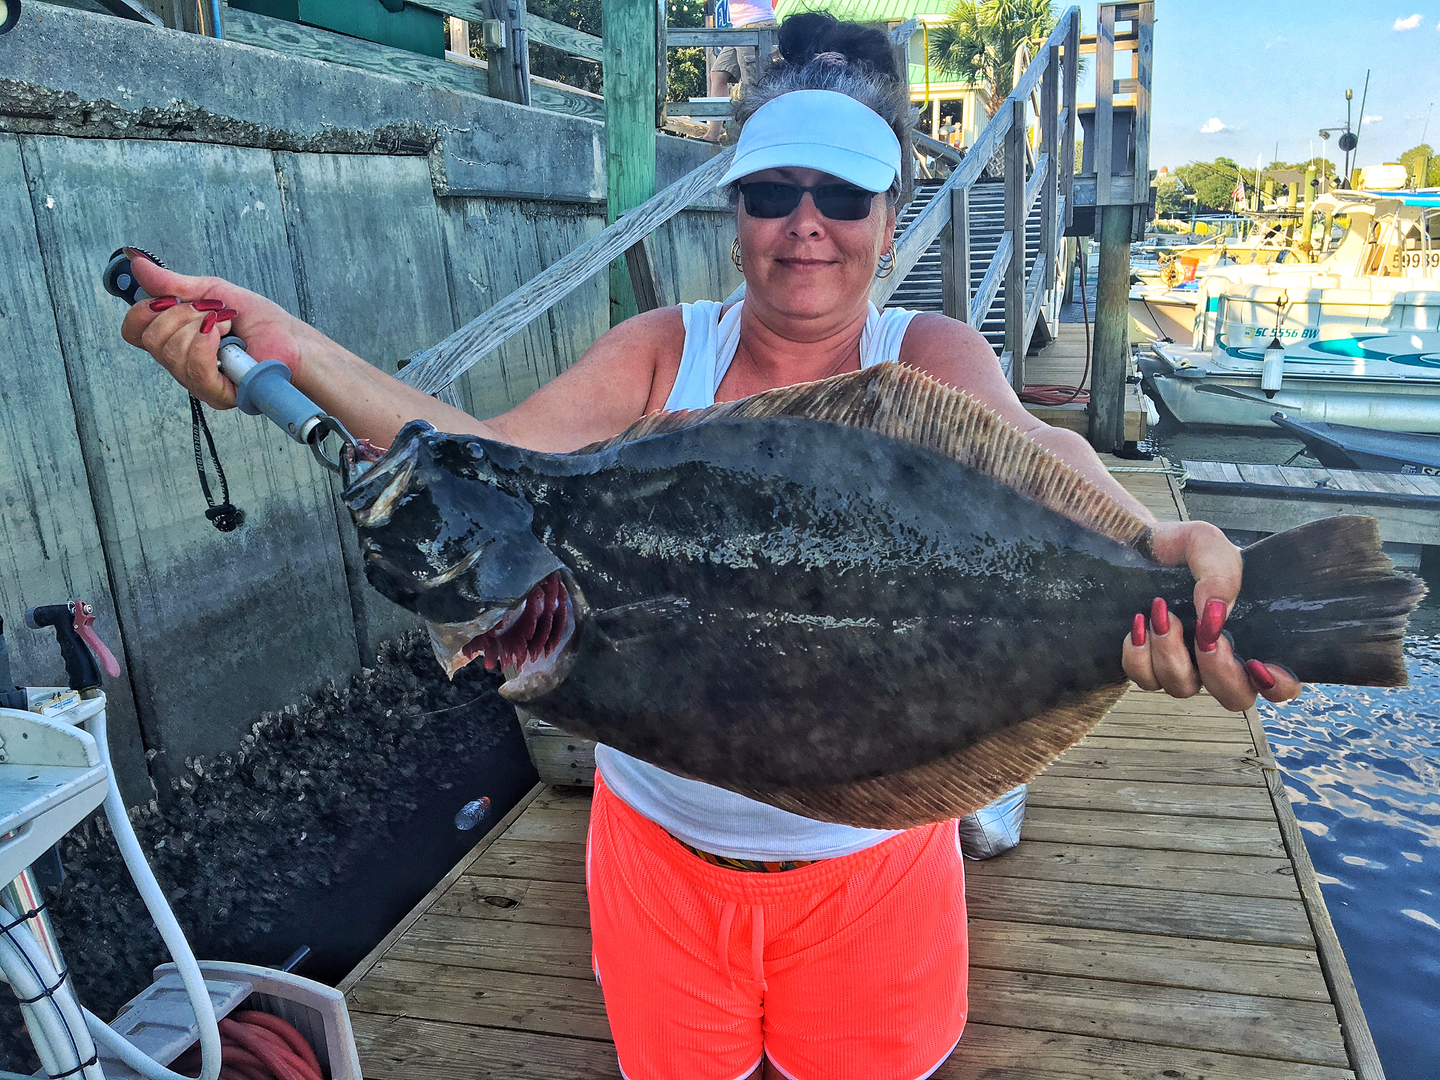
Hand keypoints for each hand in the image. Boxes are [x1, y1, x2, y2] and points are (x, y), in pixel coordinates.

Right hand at [119, 250, 308, 409]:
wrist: (291, 340)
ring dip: (201, 328)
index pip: (133, 332)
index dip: (143, 311)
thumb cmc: (259, 322)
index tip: (170, 299)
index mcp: (175, 340)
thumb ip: (173, 283)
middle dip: (181, 315)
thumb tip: (137, 263)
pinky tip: (224, 337)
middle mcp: (180, 364)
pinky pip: (195, 369)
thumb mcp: (212, 292)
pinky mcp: (217, 394)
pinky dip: (207, 345)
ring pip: (171, 353)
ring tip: (225, 325)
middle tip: (212, 312)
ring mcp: (197, 382)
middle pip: (151, 340)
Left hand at [1122, 520, 1302, 710]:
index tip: (1260, 665)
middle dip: (1221, 673)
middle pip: (1235, 698)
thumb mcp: (1207, 544)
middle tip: (1207, 638)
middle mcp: (1219, 657)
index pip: (1279, 682)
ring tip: (1162, 610)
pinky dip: (1139, 654)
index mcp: (1250, 633)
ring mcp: (1183, 665)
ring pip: (1183, 688)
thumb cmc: (1181, 548)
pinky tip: (1139, 621)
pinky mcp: (1147, 664)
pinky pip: (1144, 680)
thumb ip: (1220, 574)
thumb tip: (1216, 615)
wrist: (1134, 544)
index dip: (1278, 687)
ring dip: (1172, 653)